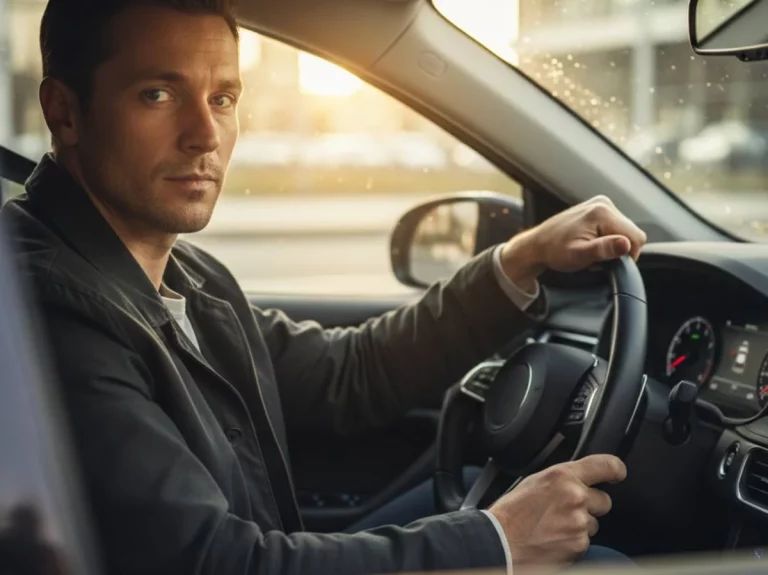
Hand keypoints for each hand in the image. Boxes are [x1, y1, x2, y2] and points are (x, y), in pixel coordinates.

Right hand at [488, 455, 626, 570]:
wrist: (500, 542)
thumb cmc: (511, 513)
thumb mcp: (535, 482)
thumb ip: (561, 479)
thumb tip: (577, 480)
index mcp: (562, 476)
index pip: (605, 465)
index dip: (615, 469)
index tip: (618, 473)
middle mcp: (576, 497)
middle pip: (604, 500)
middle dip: (590, 506)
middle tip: (567, 510)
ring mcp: (579, 524)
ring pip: (593, 524)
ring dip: (579, 526)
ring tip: (553, 528)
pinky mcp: (579, 547)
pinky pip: (585, 543)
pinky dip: (572, 543)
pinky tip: (553, 540)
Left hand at [500, 196, 646, 291]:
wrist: (537, 245)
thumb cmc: (554, 251)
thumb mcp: (579, 255)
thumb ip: (603, 249)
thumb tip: (625, 244)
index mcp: (602, 212)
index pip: (636, 238)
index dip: (626, 256)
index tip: (605, 262)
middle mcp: (604, 203)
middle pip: (631, 233)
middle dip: (617, 250)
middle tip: (595, 258)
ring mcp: (601, 204)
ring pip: (624, 231)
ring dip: (612, 245)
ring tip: (591, 250)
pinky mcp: (598, 209)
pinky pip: (615, 227)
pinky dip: (607, 239)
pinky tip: (592, 244)